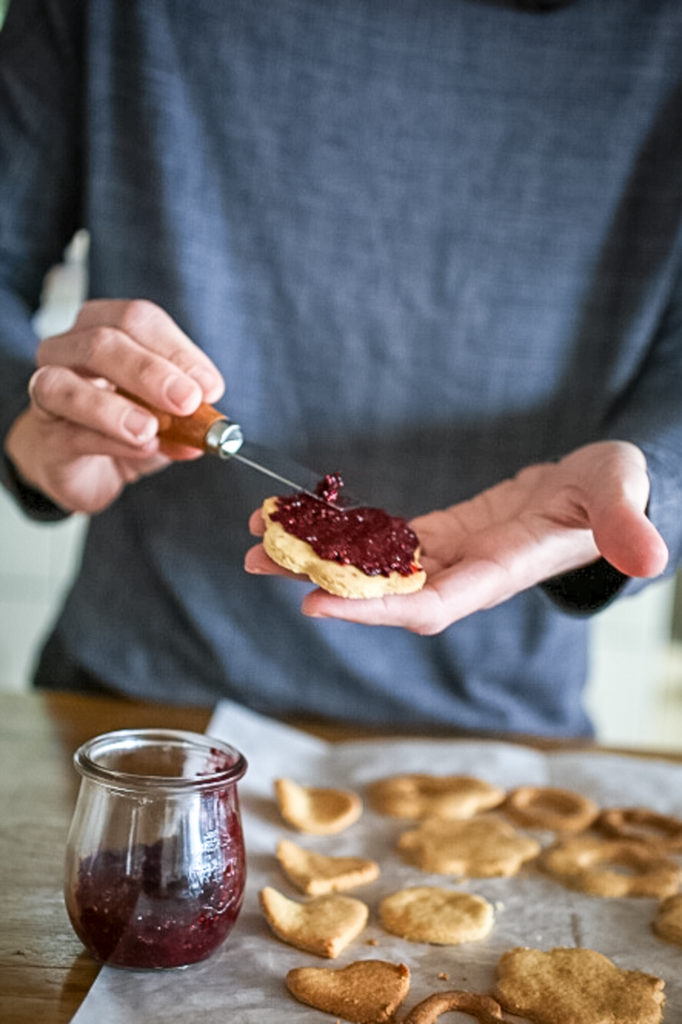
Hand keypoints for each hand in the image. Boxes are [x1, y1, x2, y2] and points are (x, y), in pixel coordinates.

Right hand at [4, 299, 223, 513]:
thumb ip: (188, 414)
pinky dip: (110, 441)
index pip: (137, 320)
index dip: (177, 350)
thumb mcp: (169, 416)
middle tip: (187, 401)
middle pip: (103, 342)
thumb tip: (209, 420)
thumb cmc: (126, 426)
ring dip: (116, 408)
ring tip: (152, 430)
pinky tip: (140, 448)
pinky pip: (71, 433)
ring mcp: (47, 391)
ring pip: (67, 384)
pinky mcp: (45, 437)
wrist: (88, 470)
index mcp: (104, 327)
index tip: (210, 387)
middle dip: (150, 372)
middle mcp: (67, 350)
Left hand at [245, 441, 668, 634]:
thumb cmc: (615, 489)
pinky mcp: (442, 534)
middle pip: (385, 593)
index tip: (315, 601)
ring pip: (375, 567)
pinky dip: (345, 532)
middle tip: (257, 562)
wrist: (602, 487)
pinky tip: (304, 520)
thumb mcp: (622, 494)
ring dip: (318, 556)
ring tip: (258, 540)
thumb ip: (625, 524)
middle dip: (322, 582)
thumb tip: (652, 556)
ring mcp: (451, 556)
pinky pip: (385, 539)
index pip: (431, 603)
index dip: (375, 607)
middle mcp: (467, 574)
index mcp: (502, 573)